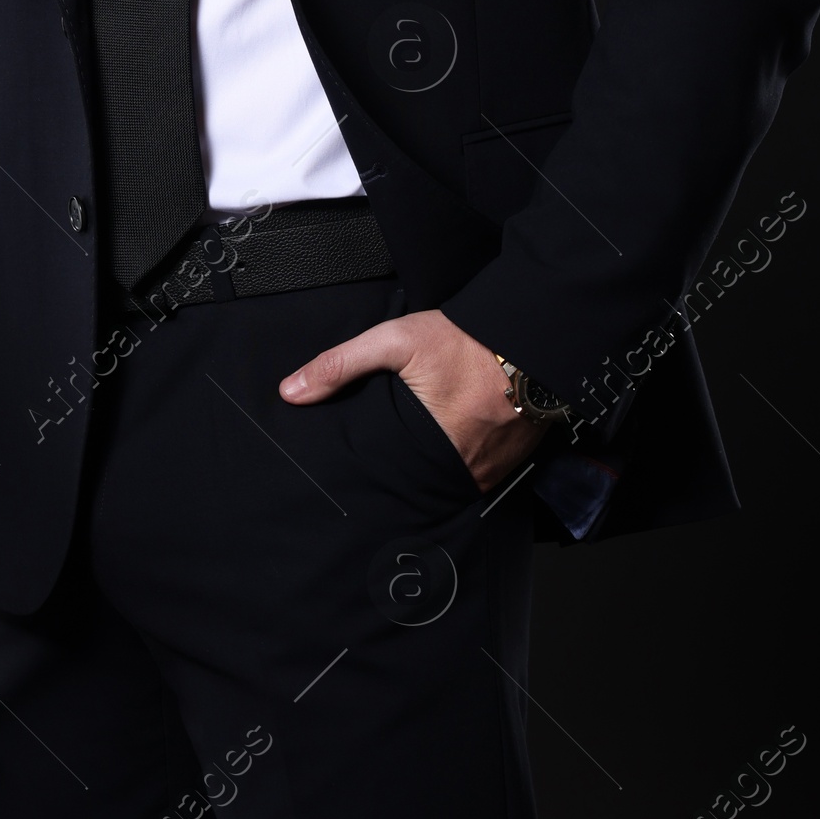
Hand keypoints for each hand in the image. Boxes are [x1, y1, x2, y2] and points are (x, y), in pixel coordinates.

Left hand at [278, 307, 539, 490]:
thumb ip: (340, 365)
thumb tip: (290, 392)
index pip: (388, 477)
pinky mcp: (511, 463)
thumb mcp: (395, 340)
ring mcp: (492, 470)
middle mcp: (465, 468)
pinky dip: (461, 462)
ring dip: (432, 470)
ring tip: (415, 453)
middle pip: (418, 482)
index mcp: (433, 447)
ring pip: (448, 481)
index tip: (358, 465)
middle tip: (386, 456)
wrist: (530, 336)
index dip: (372, 471)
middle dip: (401, 472)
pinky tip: (451, 444)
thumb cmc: (465, 339)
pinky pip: (477, 474)